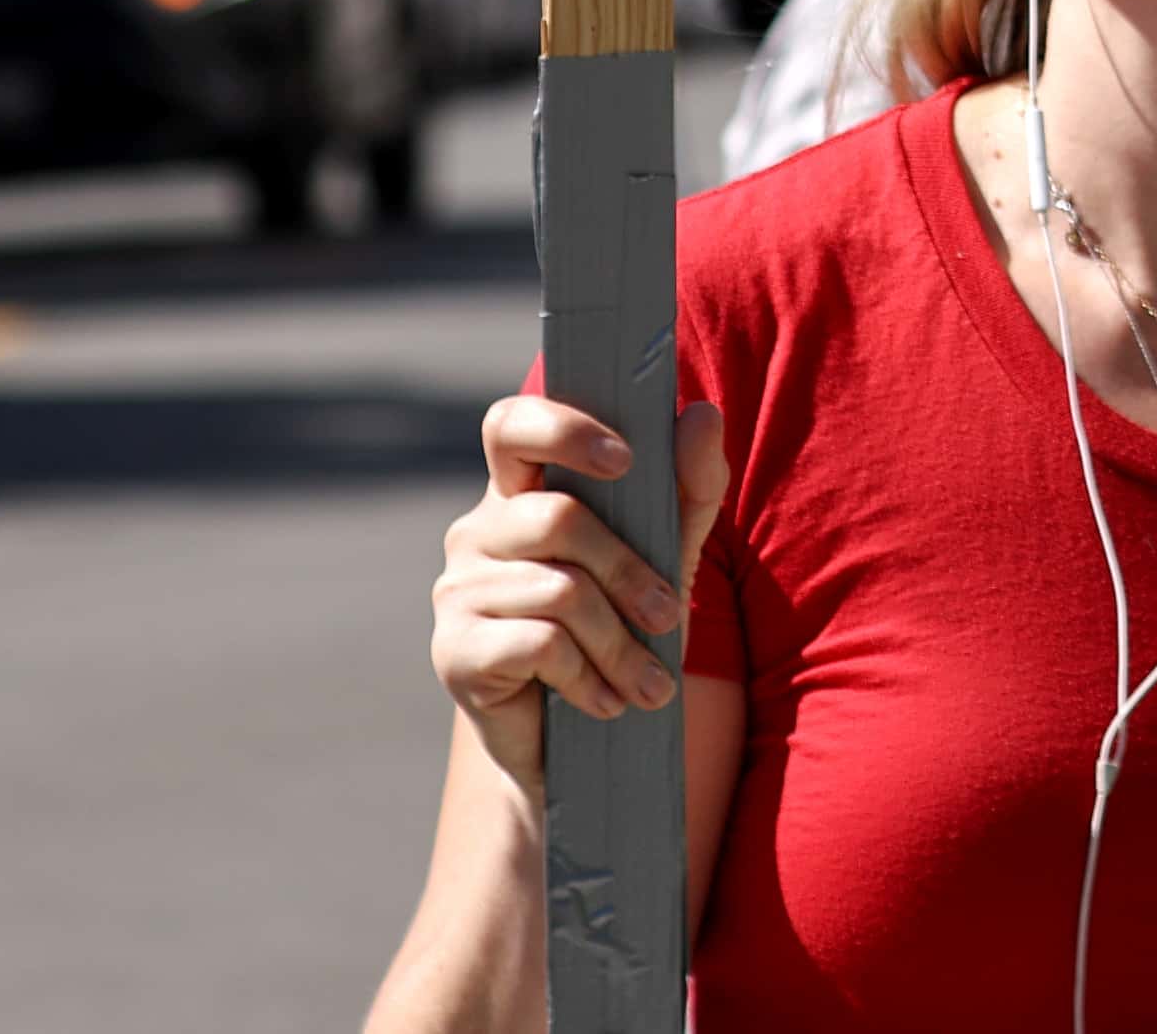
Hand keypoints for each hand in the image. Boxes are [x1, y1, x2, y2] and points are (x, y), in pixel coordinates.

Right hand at [432, 393, 729, 799]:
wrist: (576, 744)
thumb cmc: (622, 629)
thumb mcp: (669, 554)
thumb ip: (688, 486)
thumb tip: (703, 413)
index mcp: (521, 492)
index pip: (511, 426)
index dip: (562, 428)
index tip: (626, 458)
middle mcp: (478, 531)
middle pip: (557, 517)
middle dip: (630, 571)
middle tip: (669, 618)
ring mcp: (457, 591)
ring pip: (558, 590)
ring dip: (620, 643)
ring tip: (649, 682)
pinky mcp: (453, 651)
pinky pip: (538, 644)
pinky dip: (589, 676)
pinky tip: (607, 702)